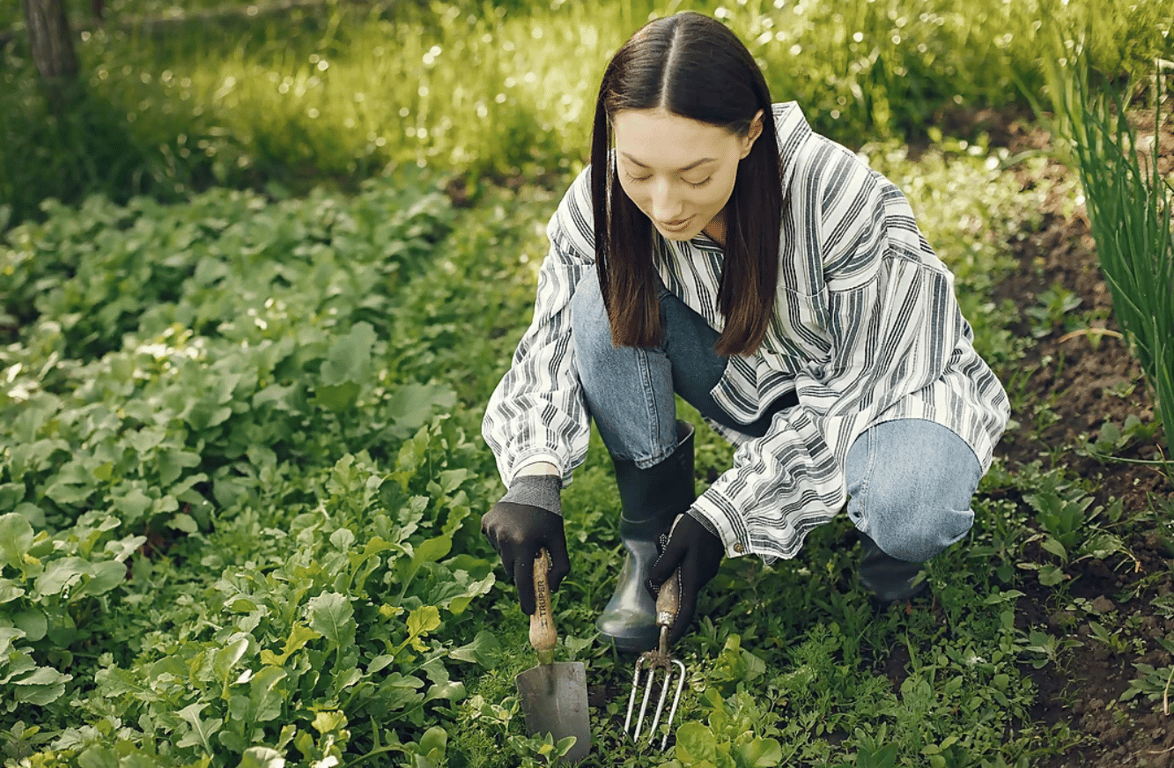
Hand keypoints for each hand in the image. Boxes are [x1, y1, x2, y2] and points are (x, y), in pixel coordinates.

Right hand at [481, 500, 568, 615]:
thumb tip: (551, 589)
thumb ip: (560, 566)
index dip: (526, 597)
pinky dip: (503, 541)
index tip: (528, 611)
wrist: (533, 486)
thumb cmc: (549, 516)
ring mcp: (492, 529)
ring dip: (513, 554)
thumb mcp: (559, 540)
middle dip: (522, 569)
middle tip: (532, 559)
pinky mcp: (485, 523)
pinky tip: (513, 528)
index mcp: (524, 542)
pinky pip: (494, 543)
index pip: (522, 579)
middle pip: (512, 569)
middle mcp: (505, 537)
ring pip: (502, 556)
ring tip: (524, 536)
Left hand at [645, 513, 722, 644]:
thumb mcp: (674, 545)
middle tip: (651, 581)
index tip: (668, 640)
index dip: (677, 628)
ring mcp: (705, 571)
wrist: (719, 514)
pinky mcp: (706, 563)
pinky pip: (688, 571)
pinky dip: (678, 566)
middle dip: (664, 592)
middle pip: (680, 596)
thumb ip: (664, 565)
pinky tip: (673, 545)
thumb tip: (655, 582)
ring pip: (683, 581)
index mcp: (693, 578)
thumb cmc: (695, 529)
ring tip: (663, 548)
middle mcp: (701, 579)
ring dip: (670, 574)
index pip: (686, 611)